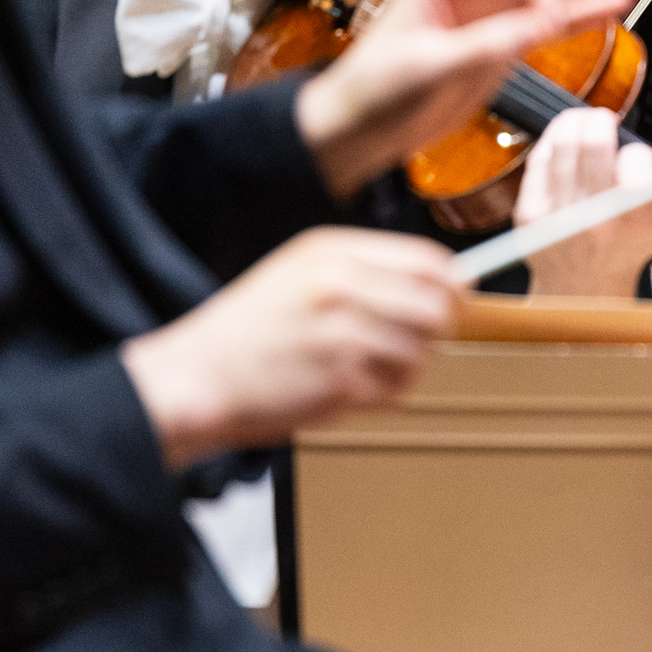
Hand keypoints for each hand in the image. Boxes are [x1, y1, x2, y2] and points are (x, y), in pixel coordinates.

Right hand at [122, 226, 456, 467]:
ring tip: (362, 371)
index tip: (458, 301)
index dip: (453, 286)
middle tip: (411, 344)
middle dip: (435, 332)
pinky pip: (394, 392)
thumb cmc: (248, 331)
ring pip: (420, 355)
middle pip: (436, 309)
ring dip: (404, 371)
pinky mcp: (338, 381)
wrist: (194, 377)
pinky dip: (381, 398)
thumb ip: (368, 271)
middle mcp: (339, 287)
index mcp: (331, 253)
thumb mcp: (301, 274)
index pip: (428, 261)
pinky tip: (346, 391)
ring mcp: (340, 334)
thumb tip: (449, 280)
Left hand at [292, 0, 648, 197]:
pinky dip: (578, 15)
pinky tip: (610, 9)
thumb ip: (488, 44)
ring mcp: (487, 13)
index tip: (560, 18)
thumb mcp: (429, 67)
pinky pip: (545, 22)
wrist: (356, 128)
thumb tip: (544, 25)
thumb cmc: (375, 92)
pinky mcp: (498, 42)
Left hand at [514, 106, 651, 298]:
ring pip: (562, 144)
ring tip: (584, 122)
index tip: (635, 154)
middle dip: (601, 120)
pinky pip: (539, 160)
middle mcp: (595, 218)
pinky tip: (564, 139)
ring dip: (575, 121)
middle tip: (605, 119)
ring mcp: (557, 216)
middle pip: (593, 143)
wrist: (583, 287)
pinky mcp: (530, 214)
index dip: (636, 149)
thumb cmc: (627, 246)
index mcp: (634, 219)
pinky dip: (552, 140)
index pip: (636, 160)